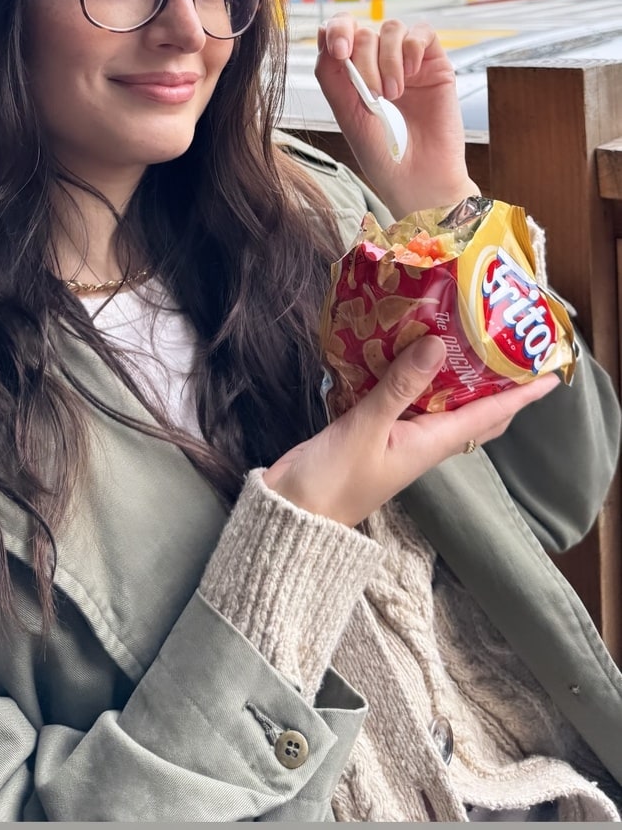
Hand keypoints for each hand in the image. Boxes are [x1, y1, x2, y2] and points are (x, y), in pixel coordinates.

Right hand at [263, 335, 559, 526]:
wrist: (293, 511)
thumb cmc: (334, 479)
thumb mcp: (367, 430)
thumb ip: (400, 386)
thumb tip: (439, 343)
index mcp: (432, 444)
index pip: (489, 415)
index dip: (521, 396)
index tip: (552, 374)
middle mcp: (424, 440)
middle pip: (474, 409)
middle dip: (497, 382)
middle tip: (509, 343)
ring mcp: (399, 436)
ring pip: (441, 401)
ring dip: (455, 373)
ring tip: (465, 335)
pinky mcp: (374, 429)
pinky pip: (407, 398)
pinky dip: (414, 374)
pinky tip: (405, 349)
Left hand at [314, 16, 478, 218]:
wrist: (418, 179)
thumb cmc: (382, 156)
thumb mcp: (347, 115)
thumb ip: (332, 76)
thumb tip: (321, 34)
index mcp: (355, 75)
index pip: (342, 33)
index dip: (337, 30)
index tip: (338, 51)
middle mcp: (380, 64)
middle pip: (365, 32)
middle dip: (364, 59)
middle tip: (373, 95)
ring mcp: (408, 63)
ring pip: (392, 29)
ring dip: (387, 59)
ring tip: (393, 94)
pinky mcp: (435, 65)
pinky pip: (423, 33)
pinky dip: (412, 48)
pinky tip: (410, 76)